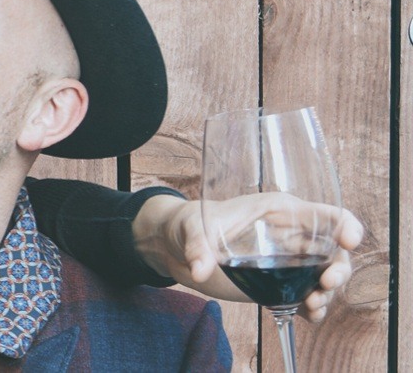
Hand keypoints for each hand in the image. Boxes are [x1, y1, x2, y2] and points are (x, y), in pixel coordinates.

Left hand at [132, 193, 362, 321]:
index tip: (348, 240)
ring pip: (325, 276)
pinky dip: (314, 307)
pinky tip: (308, 315)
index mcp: (278, 211)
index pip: (324, 213)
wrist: (180, 245)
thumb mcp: (192, 229)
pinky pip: (307, 295)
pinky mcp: (280, 283)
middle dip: (339, 268)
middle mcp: (290, 235)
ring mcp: (288, 261)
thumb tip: (199, 270)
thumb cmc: (191, 223)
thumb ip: (198, 247)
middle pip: (333, 250)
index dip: (344, 224)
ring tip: (312, 306)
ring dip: (327, 293)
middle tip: (325, 284)